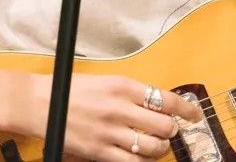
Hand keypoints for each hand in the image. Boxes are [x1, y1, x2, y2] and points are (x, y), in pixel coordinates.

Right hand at [19, 73, 202, 161]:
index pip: (166, 99)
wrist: (41, 103)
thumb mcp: (107, 81)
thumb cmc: (74, 89)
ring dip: (161, 148)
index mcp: (123, 86)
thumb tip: (160, 104)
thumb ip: (134, 92)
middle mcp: (119, 108)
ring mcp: (109, 132)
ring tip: (158, 145)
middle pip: (163, 125)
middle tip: (169, 130)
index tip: (194, 113)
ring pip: (152, 147)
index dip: (186, 108)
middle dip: (172, 130)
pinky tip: (142, 158)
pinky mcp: (99, 151)